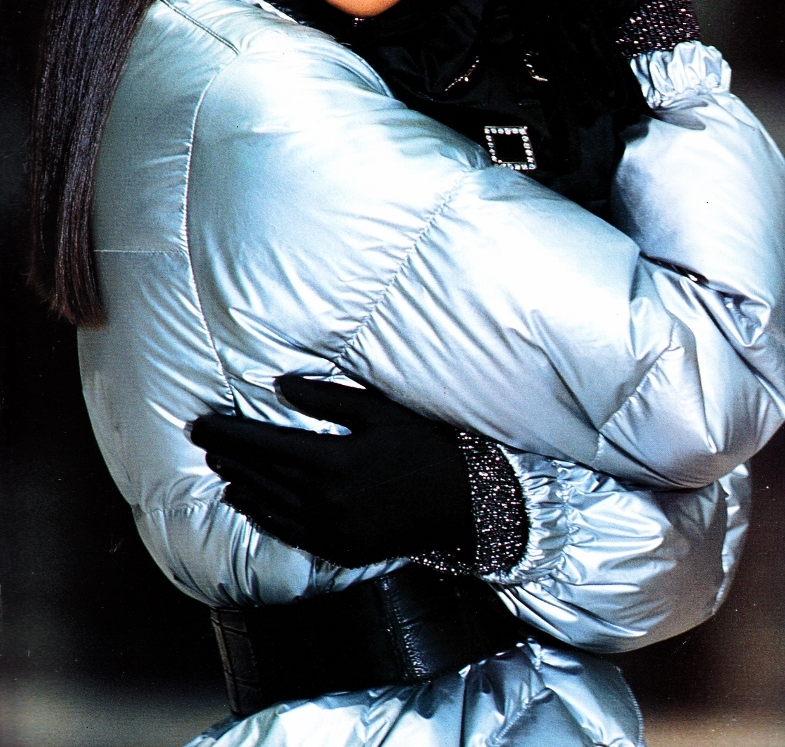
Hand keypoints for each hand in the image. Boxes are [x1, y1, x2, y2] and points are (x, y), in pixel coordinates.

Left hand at [190, 376, 475, 568]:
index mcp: (332, 463)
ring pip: (268, 506)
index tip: (200, 422)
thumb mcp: (379, 412)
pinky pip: (287, 532)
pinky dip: (260, 515)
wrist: (462, 503)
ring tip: (218, 467)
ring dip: (238, 485)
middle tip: (201, 439)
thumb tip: (280, 386)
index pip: (263, 445)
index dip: (228, 433)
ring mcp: (330, 532)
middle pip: (259, 476)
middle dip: (226, 456)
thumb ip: (328, 399)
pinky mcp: (338, 551)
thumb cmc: (423, 447)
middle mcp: (324, 502)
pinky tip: (247, 503)